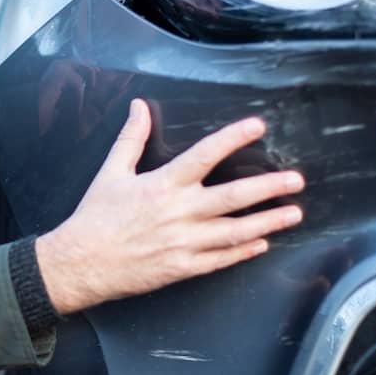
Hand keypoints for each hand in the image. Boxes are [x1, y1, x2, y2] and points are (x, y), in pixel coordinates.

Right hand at [35, 99, 304, 314]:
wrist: (80, 264)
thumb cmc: (95, 217)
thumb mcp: (111, 172)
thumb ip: (131, 138)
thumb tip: (139, 106)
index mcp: (162, 185)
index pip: (205, 155)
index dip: (233, 138)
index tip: (258, 126)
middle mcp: (178, 213)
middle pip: (233, 198)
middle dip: (268, 188)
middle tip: (295, 180)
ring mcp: (183, 243)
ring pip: (235, 232)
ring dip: (267, 222)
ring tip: (293, 213)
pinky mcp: (182, 268)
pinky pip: (220, 260)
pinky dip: (243, 251)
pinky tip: (262, 244)